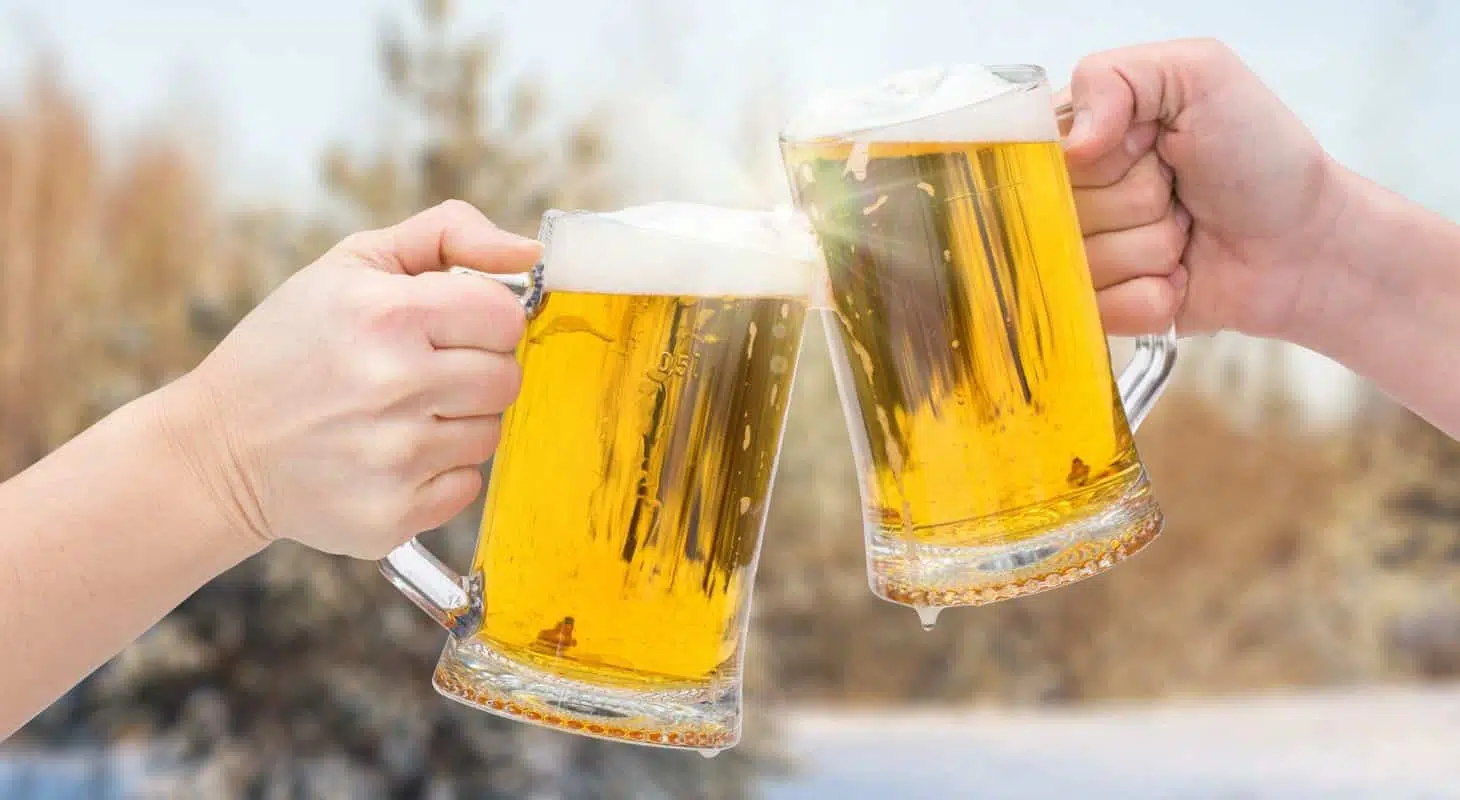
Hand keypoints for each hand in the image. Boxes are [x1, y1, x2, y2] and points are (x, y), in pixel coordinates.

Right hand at [163, 200, 540, 558]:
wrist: (218, 450)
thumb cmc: (292, 346)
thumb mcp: (353, 263)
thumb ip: (448, 235)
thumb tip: (528, 252)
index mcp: (387, 314)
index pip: (505, 316)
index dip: (482, 317)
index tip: (449, 325)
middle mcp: (394, 386)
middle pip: (506, 377)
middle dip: (473, 369)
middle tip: (420, 370)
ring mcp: (395, 457)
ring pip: (489, 433)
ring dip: (456, 421)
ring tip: (397, 412)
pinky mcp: (393, 515)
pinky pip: (466, 485)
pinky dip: (438, 472)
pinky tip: (389, 454)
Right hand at [1060, 38, 1347, 338]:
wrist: (1309, 242)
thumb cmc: (1261, 154)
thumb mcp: (1199, 74)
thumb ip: (1115, 78)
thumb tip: (1069, 144)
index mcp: (1082, 133)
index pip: (1040, 152)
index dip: (1096, 158)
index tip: (1146, 146)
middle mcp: (1073, 194)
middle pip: (1058, 212)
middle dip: (1135, 202)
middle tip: (1178, 190)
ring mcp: (1085, 255)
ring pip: (1081, 264)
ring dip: (1152, 249)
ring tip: (1187, 231)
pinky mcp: (1104, 308)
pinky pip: (1101, 310)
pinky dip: (1152, 295)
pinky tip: (1182, 277)